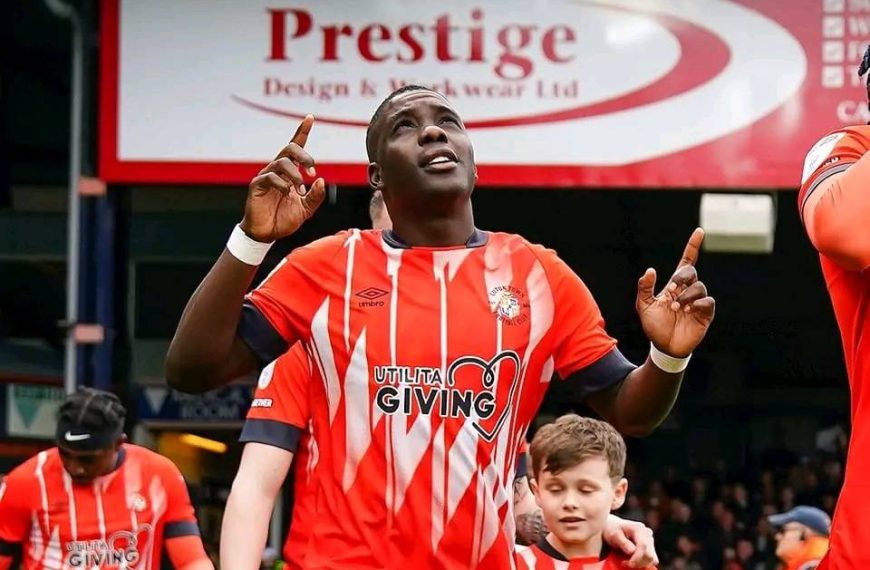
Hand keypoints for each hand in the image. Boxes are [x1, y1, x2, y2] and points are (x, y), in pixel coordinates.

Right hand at [239, 115, 325, 242]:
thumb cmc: (284, 219)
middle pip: (289, 148)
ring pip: (281, 162)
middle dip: (304, 156)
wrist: (267, 234)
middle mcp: (278, 170)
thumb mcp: (306, 209)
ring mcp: (266, 176)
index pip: (296, 147)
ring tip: (300, 190)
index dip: (302, 131)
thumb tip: (321, 180)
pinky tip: (287, 194)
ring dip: (295, 175)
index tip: (310, 117)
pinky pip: (270, 177)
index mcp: (290, 172)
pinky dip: (282, 184)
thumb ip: (316, 196)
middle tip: (312, 171)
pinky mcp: (257, 185)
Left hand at [603, 515, 658, 567]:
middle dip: (639, 563)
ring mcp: (650, 540)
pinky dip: (643, 563)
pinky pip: (651, 559)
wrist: (613, 526)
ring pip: (653, 558)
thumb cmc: (612, 530)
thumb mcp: (614, 535)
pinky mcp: (650, 546)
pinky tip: (633, 560)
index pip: (643, 546)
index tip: (626, 563)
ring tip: (628, 561)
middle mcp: (647, 533)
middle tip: (625, 563)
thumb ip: (623, 543)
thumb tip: (632, 552)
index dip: (637, 558)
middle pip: (650, 554)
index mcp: (639, 528)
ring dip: (641, 564)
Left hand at [636, 228, 714, 357]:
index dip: (693, 246)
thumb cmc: (654, 325)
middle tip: (671, 290)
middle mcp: (688, 290)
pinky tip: (688, 310)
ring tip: (676, 307)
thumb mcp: (644, 305)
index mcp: (674, 285)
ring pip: (699, 287)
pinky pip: (708, 302)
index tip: (699, 231)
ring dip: (686, 295)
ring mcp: (698, 301)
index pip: (687, 261)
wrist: (663, 346)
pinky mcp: (705, 314)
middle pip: (691, 272)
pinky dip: (698, 303)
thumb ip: (645, 287)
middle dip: (681, 278)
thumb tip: (651, 270)